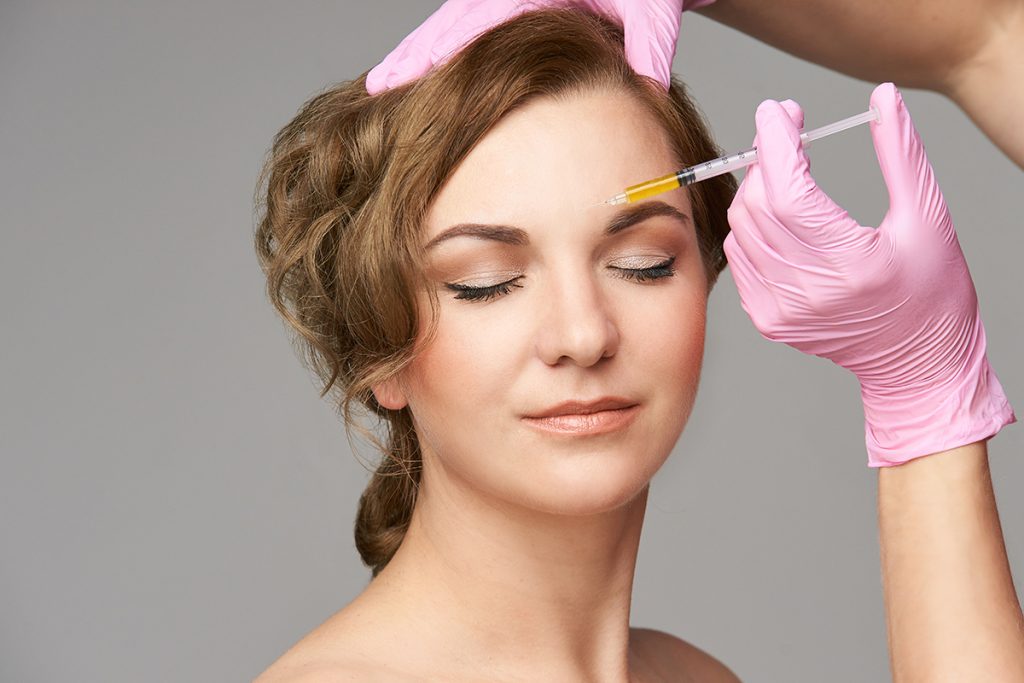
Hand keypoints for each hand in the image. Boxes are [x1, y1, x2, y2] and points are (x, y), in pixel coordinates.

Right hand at [365, 0, 716, 94]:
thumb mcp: (654, 7)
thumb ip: (650, 45)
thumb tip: (650, 89)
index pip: (480, 17)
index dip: (442, 47)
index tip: (411, 72)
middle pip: (452, 19)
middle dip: (415, 52)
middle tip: (378, 85)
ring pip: (453, 20)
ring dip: (420, 50)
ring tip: (386, 79)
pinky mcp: (511, 1)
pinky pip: (467, 22)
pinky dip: (443, 45)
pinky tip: (422, 67)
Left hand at [723, 83, 1015, 466]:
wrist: (916, 360)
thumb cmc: (932, 290)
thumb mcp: (928, 216)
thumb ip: (901, 153)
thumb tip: (882, 97)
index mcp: (851, 264)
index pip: (790, 192)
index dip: (777, 142)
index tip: (778, 110)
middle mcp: (808, 291)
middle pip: (757, 206)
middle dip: (766, 158)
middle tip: (788, 132)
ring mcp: (781, 310)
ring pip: (740, 229)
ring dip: (756, 189)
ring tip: (786, 171)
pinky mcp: (767, 320)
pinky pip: (739, 257)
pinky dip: (751, 227)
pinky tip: (780, 216)